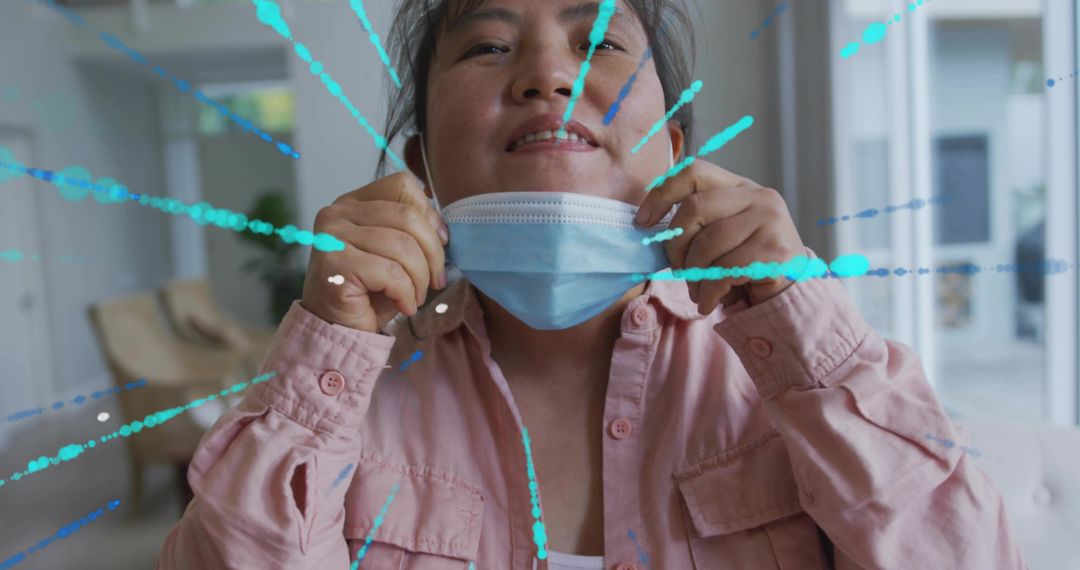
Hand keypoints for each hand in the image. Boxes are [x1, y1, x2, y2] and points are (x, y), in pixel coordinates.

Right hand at [301, 172, 448, 332]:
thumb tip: (443, 229)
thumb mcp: (397, 253)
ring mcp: (332, 236)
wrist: (339, 329)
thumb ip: (414, 231)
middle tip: (436, 281)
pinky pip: (390, 273)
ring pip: (403, 246)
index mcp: (354, 202)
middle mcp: (337, 212)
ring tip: (416, 297)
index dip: (429, 215)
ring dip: (420, 279)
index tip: (441, 244)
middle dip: (433, 254)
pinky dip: (406, 294)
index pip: (402, 185)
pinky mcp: (334, 263)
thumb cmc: (371, 291)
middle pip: (408, 217)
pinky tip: (403, 306)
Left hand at [634, 161, 804, 313]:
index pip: (694, 172)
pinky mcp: (775, 251)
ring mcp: (771, 221)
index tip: (643, 221)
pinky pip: (725, 270)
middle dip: (676, 246)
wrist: (789, 294)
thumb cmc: (744, 265)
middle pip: (694, 208)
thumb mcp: (720, 235)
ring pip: (708, 244)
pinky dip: (708, 292)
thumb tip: (648, 225)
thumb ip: (696, 223)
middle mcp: (759, 196)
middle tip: (678, 270)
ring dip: (693, 275)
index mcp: (739, 186)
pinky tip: (709, 302)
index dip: (662, 193)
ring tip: (697, 291)